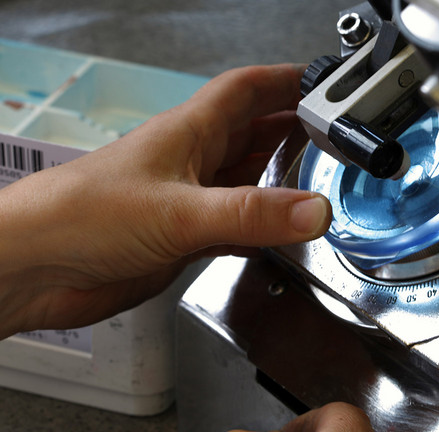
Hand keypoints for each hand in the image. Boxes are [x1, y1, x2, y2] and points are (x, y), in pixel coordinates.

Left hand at [0, 64, 330, 337]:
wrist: (28, 268)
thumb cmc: (79, 217)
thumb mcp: (178, 210)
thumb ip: (251, 213)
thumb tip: (314, 210)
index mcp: (187, 134)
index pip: (245, 90)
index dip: (285, 81)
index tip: (323, 82)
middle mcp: (189, 163)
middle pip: (251, 134)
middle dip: (293, 131)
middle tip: (333, 137)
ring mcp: (185, 202)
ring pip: (245, 182)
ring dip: (280, 182)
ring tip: (319, 183)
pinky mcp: (179, 241)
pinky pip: (234, 228)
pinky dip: (261, 231)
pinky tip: (279, 238)